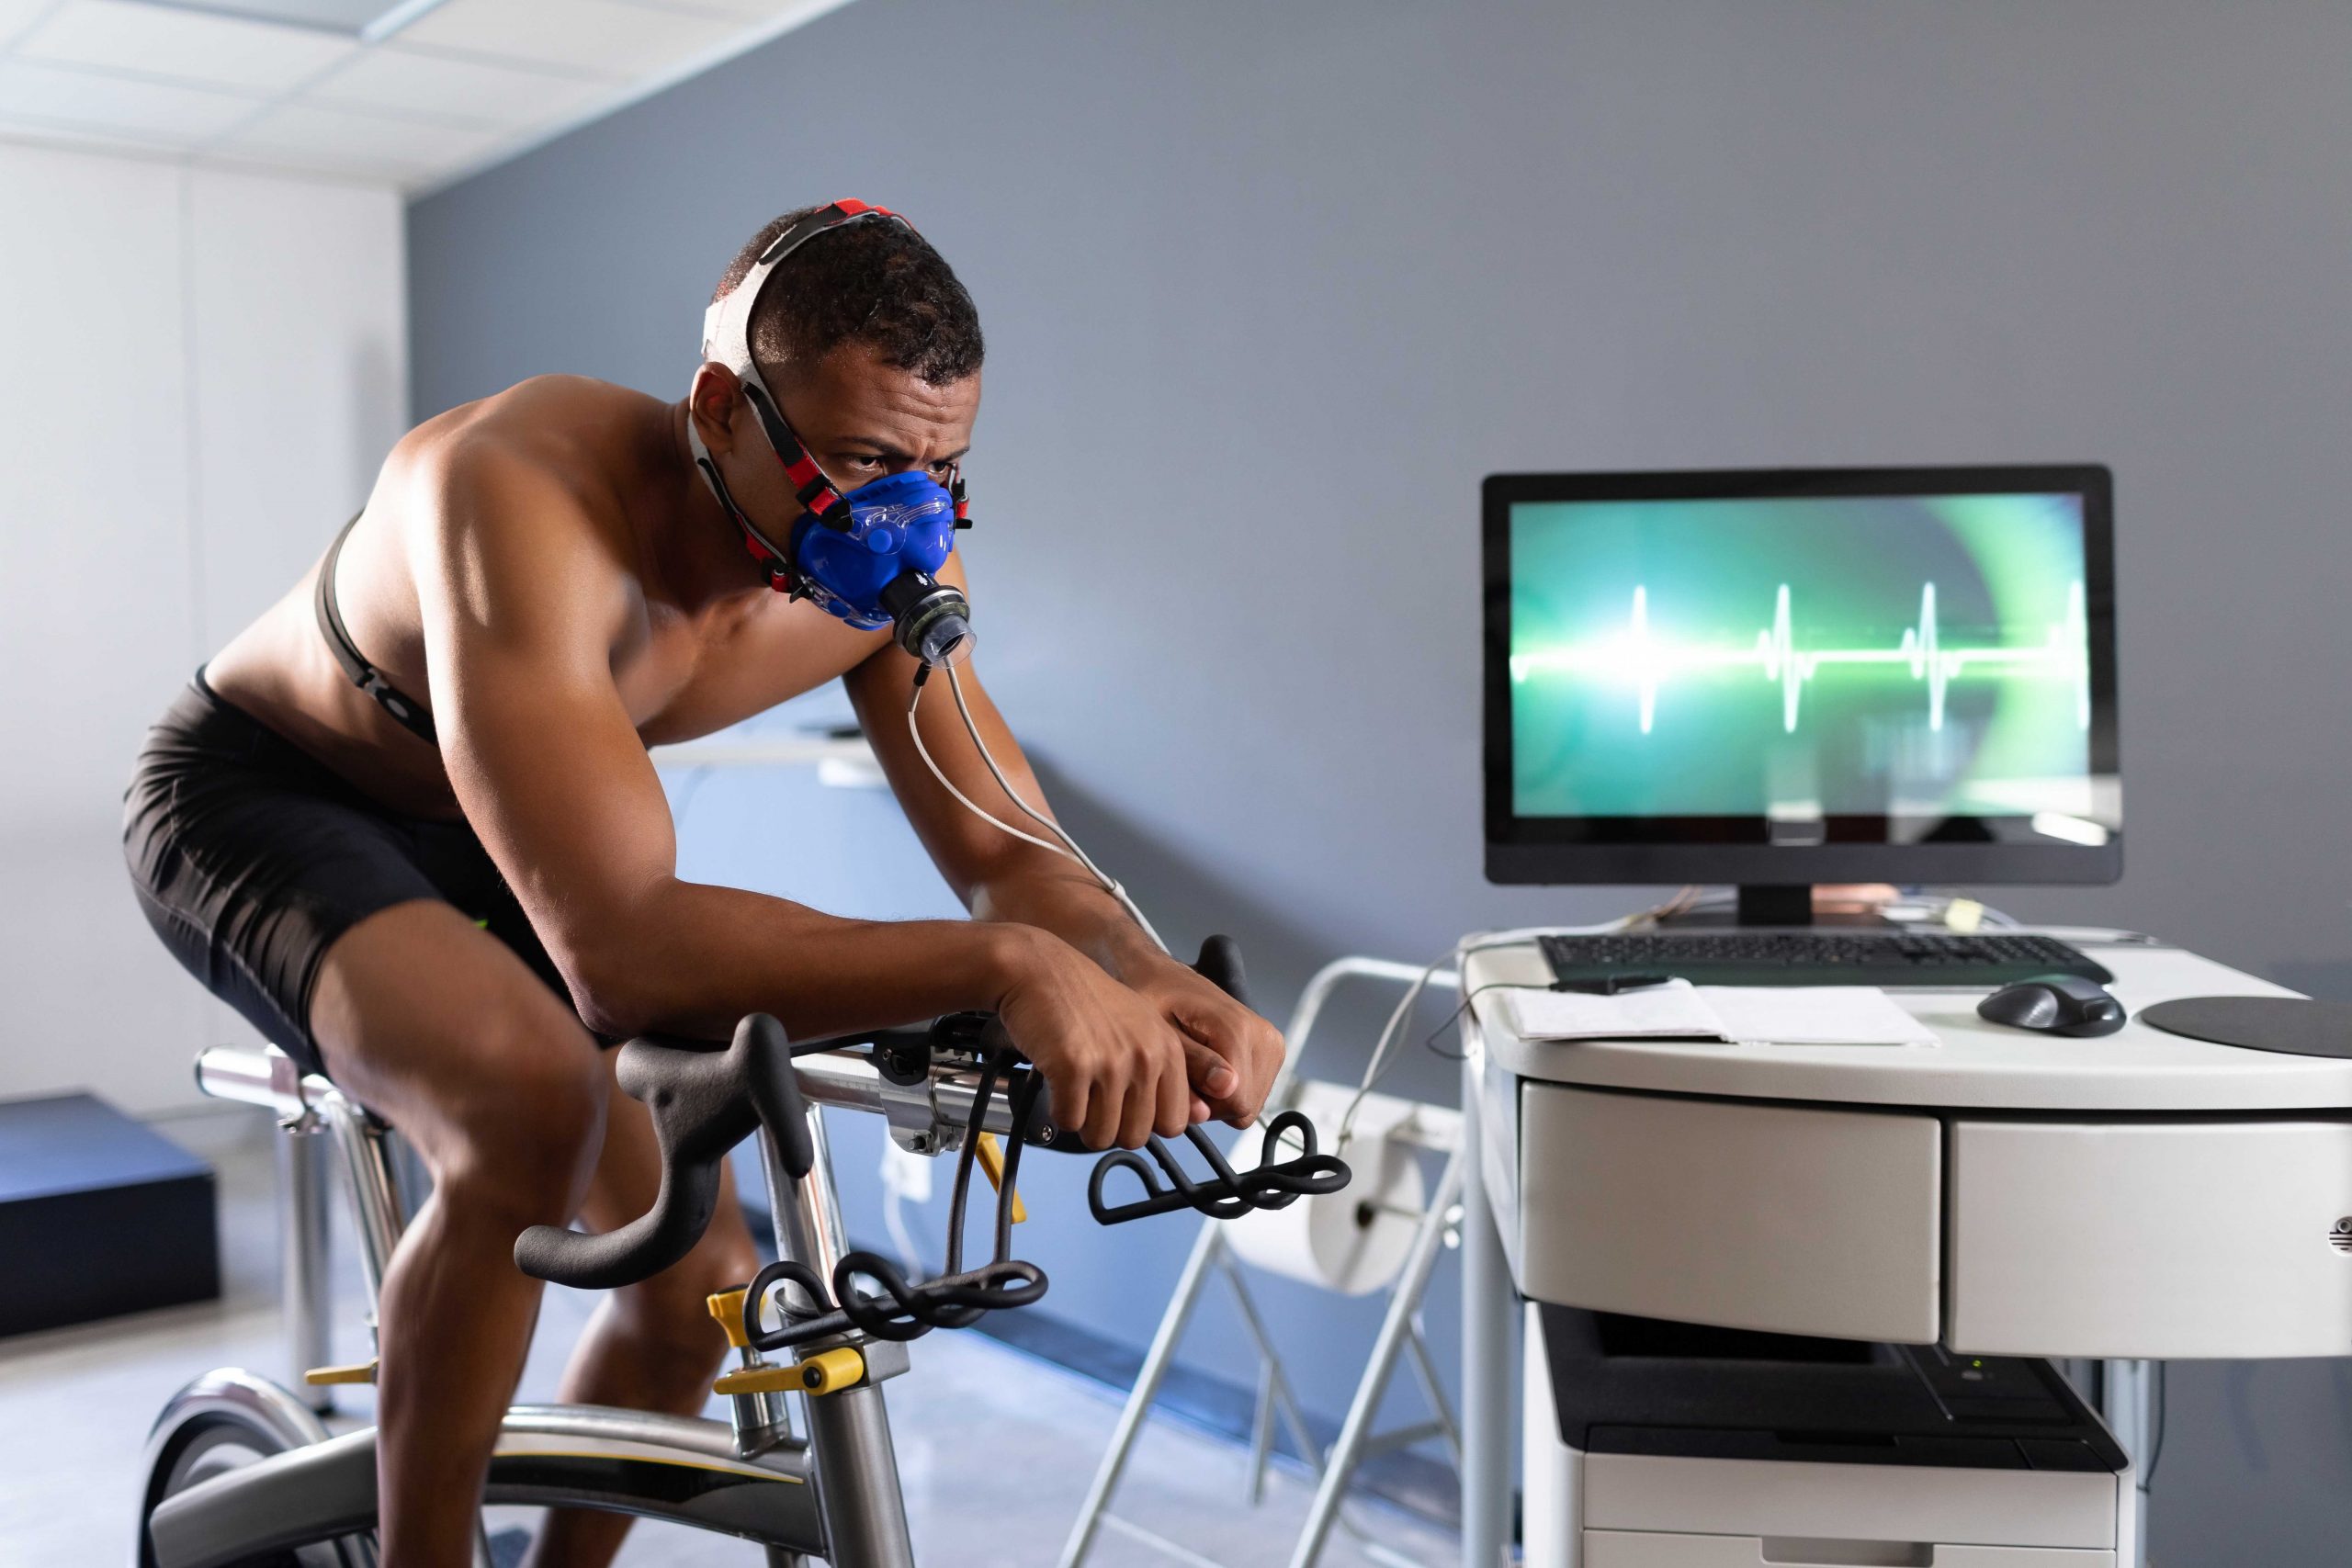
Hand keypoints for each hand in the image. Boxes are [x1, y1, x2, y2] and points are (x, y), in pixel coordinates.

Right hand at [994, 929, 1197, 1150]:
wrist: (1038, 969)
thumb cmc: (1083, 1000)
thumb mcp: (1141, 1027)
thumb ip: (1159, 1071)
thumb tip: (1169, 1124)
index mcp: (1168, 1049)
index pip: (1174, 1123)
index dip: (1143, 1122)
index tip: (1125, 1108)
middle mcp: (1145, 1056)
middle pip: (1135, 1137)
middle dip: (1109, 1126)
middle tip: (1092, 1098)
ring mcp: (1111, 1063)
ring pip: (1101, 1136)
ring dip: (1082, 1121)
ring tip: (1075, 1088)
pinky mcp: (1074, 1067)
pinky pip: (1069, 1122)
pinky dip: (1058, 1110)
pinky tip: (1057, 1082)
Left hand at [1123, 953, 1284, 1127]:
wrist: (1165, 978)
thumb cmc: (1155, 1001)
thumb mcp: (1161, 1033)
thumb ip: (1192, 1063)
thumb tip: (1227, 1088)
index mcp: (1240, 1030)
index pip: (1236, 1103)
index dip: (1202, 1105)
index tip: (1178, 1083)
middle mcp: (1265, 1037)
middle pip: (1245, 1107)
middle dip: (1211, 1104)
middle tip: (1184, 1075)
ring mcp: (1272, 1045)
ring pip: (1250, 1105)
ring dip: (1218, 1099)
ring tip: (1194, 1069)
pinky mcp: (1271, 1051)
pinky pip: (1252, 1094)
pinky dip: (1228, 1091)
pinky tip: (1207, 1069)